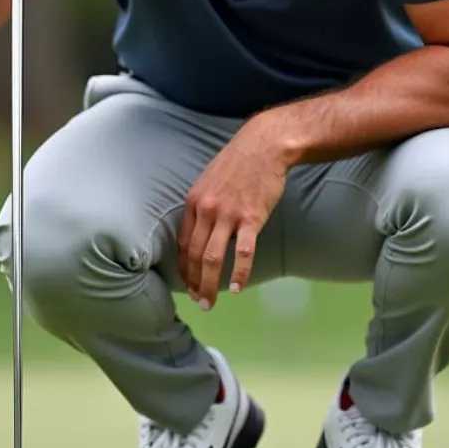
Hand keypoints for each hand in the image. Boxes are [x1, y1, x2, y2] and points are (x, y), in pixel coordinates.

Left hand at [178, 117, 290, 310]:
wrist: (263, 145)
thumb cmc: (238, 163)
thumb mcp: (209, 181)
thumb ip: (203, 206)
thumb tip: (201, 232)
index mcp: (194, 202)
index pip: (184, 244)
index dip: (184, 268)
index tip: (188, 284)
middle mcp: (206, 210)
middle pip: (195, 255)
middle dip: (195, 283)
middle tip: (199, 301)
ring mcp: (228, 214)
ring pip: (213, 258)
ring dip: (210, 284)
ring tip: (210, 302)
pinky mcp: (251, 217)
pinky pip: (243, 251)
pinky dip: (239, 272)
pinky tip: (237, 288)